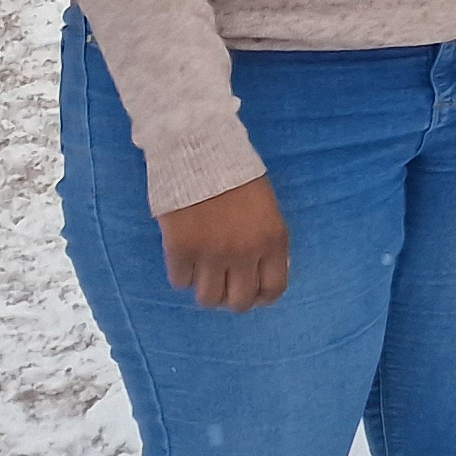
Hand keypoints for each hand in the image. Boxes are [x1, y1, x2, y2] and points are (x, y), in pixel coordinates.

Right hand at [159, 174, 291, 311]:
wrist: (201, 154)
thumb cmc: (237, 176)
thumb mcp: (267, 209)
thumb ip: (267, 242)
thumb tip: (264, 272)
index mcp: (273, 240)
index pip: (274, 288)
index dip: (263, 297)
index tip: (255, 295)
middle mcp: (245, 252)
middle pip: (240, 302)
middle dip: (232, 298)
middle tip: (225, 287)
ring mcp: (212, 254)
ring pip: (208, 299)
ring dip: (206, 290)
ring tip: (204, 274)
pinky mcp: (180, 251)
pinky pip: (181, 282)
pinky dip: (182, 274)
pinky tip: (185, 259)